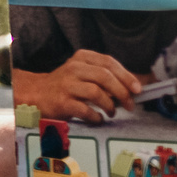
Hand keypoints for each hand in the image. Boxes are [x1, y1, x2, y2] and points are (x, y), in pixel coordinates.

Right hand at [11, 50, 138, 120]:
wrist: (37, 94)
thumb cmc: (67, 85)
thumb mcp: (84, 73)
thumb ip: (107, 76)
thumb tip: (138, 84)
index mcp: (81, 58)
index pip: (108, 62)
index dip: (126, 76)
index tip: (137, 89)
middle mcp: (73, 68)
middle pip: (104, 76)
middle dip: (122, 92)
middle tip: (129, 104)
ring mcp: (66, 85)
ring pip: (96, 92)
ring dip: (110, 105)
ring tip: (111, 112)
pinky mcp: (62, 102)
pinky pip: (86, 110)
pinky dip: (96, 116)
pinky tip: (98, 118)